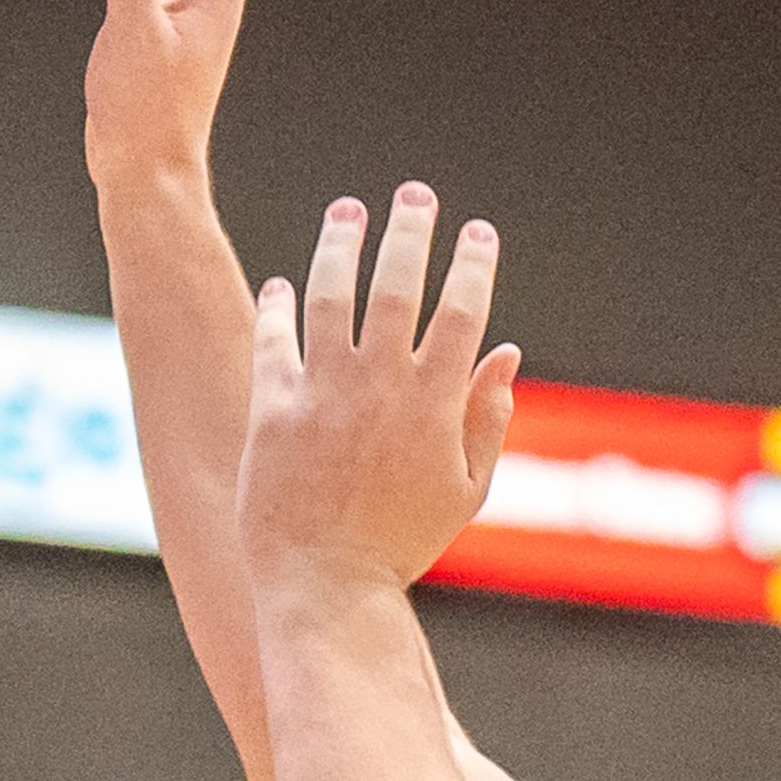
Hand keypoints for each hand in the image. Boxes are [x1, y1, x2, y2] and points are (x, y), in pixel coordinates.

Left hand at [237, 185, 518, 596]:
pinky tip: (283, 285)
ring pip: (331, 297)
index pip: (462, 313)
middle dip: (410, 232)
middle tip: (415, 195)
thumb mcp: (465, 490)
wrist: (325, 586)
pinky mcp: (273, 410)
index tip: (479, 232)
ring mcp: (322, 395)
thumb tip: (506, 352)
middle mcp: (379, 388)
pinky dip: (279, 307)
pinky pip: (274, 342)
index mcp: (434, 404)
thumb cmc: (401, 544)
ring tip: (346, 211)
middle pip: (397, 287)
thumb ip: (488, 418)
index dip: (473, 266)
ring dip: (340, 246)